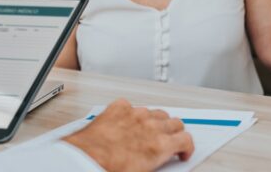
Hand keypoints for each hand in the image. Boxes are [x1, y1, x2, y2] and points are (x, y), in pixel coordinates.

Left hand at [65, 99, 193, 171]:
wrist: (83, 160)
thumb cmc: (109, 169)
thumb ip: (156, 162)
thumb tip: (156, 164)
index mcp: (160, 145)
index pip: (186, 139)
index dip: (187, 147)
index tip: (182, 152)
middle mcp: (151, 126)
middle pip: (175, 122)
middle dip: (174, 133)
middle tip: (169, 141)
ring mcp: (135, 114)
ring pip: (156, 112)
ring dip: (157, 122)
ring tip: (149, 132)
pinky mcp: (118, 108)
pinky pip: (131, 106)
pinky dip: (132, 113)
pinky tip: (127, 122)